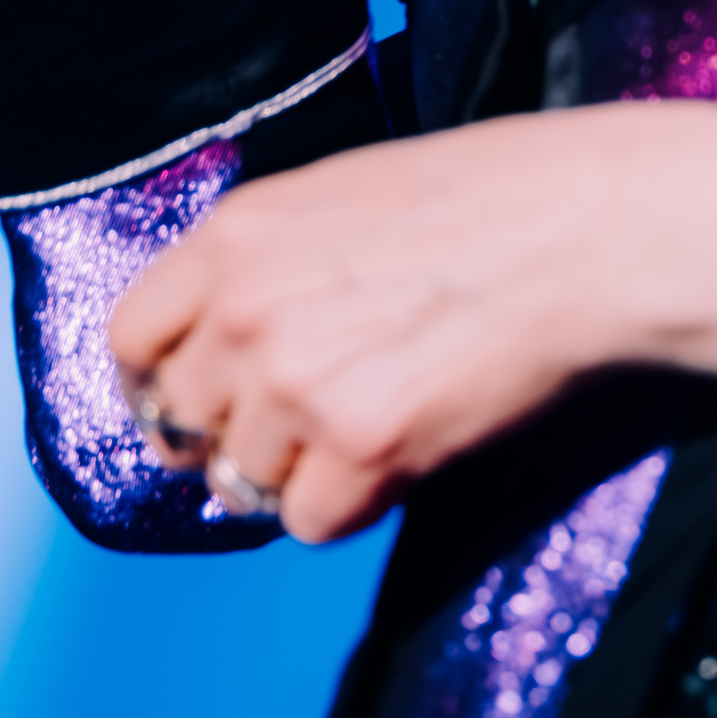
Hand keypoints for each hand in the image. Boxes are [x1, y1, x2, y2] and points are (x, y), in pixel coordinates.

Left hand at [107, 104, 716, 539]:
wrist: (588, 227)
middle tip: (316, 417)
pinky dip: (356, 503)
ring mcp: (295, 380)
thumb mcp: (340, 195)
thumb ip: (260, 266)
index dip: (163, 383)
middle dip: (237, 434)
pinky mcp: (361, 443)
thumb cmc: (486, 198)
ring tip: (384, 416)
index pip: (128, 342)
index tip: (203, 402)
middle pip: (180, 424)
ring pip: (245, 481)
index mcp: (232, 235)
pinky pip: (312, 522)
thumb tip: (216, 355)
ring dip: (303, 470)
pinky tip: (413, 447)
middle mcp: (242, 310)